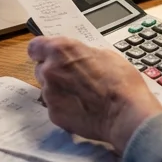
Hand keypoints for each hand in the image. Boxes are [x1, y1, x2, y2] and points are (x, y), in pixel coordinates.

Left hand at [29, 37, 161, 153]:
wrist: (126, 114)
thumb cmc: (120, 82)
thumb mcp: (106, 54)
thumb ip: (84, 53)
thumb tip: (80, 57)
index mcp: (61, 50)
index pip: (35, 46)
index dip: (42, 51)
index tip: (50, 55)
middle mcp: (50, 71)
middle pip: (41, 69)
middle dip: (54, 72)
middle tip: (73, 77)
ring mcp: (49, 94)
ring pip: (48, 89)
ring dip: (60, 90)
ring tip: (82, 95)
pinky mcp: (54, 115)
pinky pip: (55, 107)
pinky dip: (65, 107)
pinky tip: (82, 108)